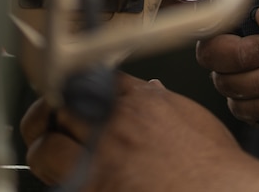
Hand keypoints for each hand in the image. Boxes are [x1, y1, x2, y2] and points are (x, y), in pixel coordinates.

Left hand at [21, 72, 258, 191]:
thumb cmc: (214, 166)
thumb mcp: (191, 117)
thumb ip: (162, 101)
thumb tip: (150, 91)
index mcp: (137, 102)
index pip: (90, 78)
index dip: (76, 86)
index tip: (70, 93)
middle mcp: (113, 127)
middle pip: (59, 109)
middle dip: (53, 115)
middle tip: (51, 121)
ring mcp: (99, 163)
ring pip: (45, 149)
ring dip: (44, 150)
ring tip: (50, 153)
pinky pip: (59, 184)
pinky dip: (60, 181)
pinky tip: (67, 179)